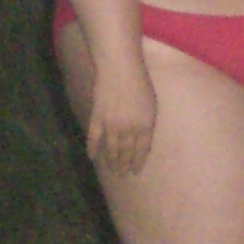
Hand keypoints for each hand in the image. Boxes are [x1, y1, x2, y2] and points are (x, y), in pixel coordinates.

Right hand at [85, 57, 158, 173]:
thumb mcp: (152, 103)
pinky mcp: (97, 118)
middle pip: (125, 153)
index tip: (135, 172)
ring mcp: (111, 125)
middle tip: (121, 175)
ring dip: (110, 162)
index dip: (137, 163)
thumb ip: (147, 122)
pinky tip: (92, 158)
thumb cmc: (140, 82)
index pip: (142, 151)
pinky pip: (94, 138)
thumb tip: (142, 136)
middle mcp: (129, 130)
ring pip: (110, 149)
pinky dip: (92, 149)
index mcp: (145, 126)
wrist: (120, 68)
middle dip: (123, 166)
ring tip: (111, 170)